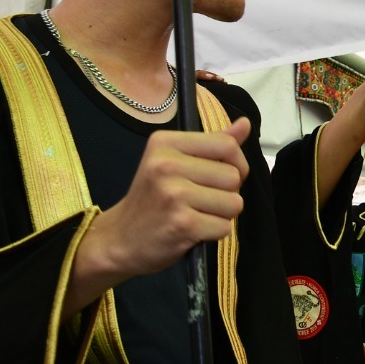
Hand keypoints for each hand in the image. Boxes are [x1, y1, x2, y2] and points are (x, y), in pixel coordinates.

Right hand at [69, 117, 252, 310]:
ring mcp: (174, 195)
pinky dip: (214, 233)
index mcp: (165, 143)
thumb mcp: (175, 161)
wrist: (119, 239)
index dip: (235, 164)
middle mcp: (167, 165)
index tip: (218, 176)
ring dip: (222, 214)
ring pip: (234, 203)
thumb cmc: (153, 199)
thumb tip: (245, 124)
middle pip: (233, 176)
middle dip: (226, 192)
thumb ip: (213, 144)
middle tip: (199, 200)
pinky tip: (192, 230)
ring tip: (195, 214)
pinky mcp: (182, 224)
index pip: (227, 145)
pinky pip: (225, 227)